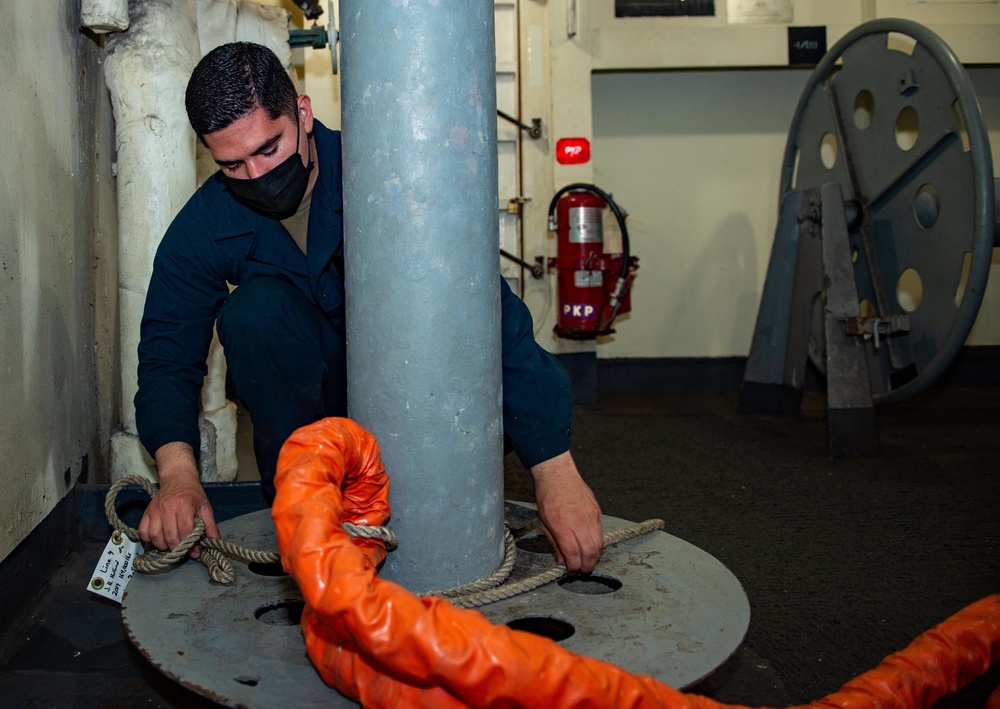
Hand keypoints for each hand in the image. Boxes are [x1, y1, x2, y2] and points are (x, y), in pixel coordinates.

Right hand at [138, 442, 218, 558]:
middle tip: (184, 552)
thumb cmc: (193, 493)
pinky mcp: (147, 512)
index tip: (195, 552)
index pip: (185, 530)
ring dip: (163, 546)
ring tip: (172, 546)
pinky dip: (149, 539)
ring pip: (155, 536)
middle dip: (178, 548)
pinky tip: (159, 540)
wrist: (177, 478)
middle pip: (170, 536)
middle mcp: (167, 508)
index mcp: (184, 505)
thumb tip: (215, 541)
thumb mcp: (205, 507)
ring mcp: (155, 510)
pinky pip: (143, 531)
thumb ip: (210, 525)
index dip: (191, 545)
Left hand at [530, 451, 602, 572]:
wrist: (558, 475)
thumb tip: (561, 560)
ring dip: (594, 557)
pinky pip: (601, 533)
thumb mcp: (544, 522)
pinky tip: (590, 546)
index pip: (573, 553)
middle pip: (590, 552)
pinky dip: (597, 543)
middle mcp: (578, 521)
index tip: (570, 571)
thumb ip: (554, 543)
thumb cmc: (548, 495)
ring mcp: (590, 516)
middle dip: (587, 566)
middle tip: (582, 571)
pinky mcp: (597, 511)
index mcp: (562, 524)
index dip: (573, 567)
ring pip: (599, 544)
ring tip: (587, 561)